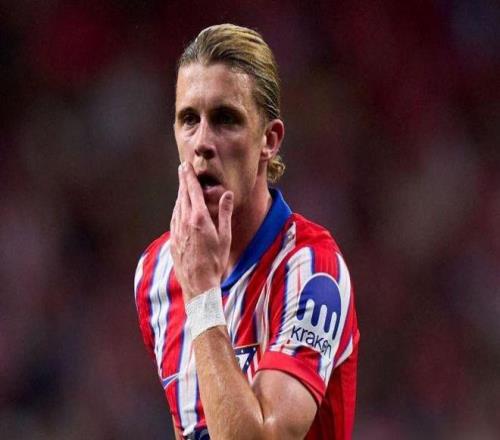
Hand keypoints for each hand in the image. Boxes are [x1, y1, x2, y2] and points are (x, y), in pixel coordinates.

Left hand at [170, 162, 232, 301]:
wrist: (198, 285)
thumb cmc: (216, 262)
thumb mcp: (225, 237)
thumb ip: (225, 213)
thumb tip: (227, 194)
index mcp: (199, 219)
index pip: (192, 192)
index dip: (189, 177)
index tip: (186, 166)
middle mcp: (184, 222)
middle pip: (182, 196)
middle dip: (183, 181)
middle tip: (182, 168)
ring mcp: (176, 231)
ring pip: (177, 206)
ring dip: (179, 194)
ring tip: (182, 185)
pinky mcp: (173, 240)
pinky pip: (174, 218)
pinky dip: (177, 208)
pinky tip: (179, 208)